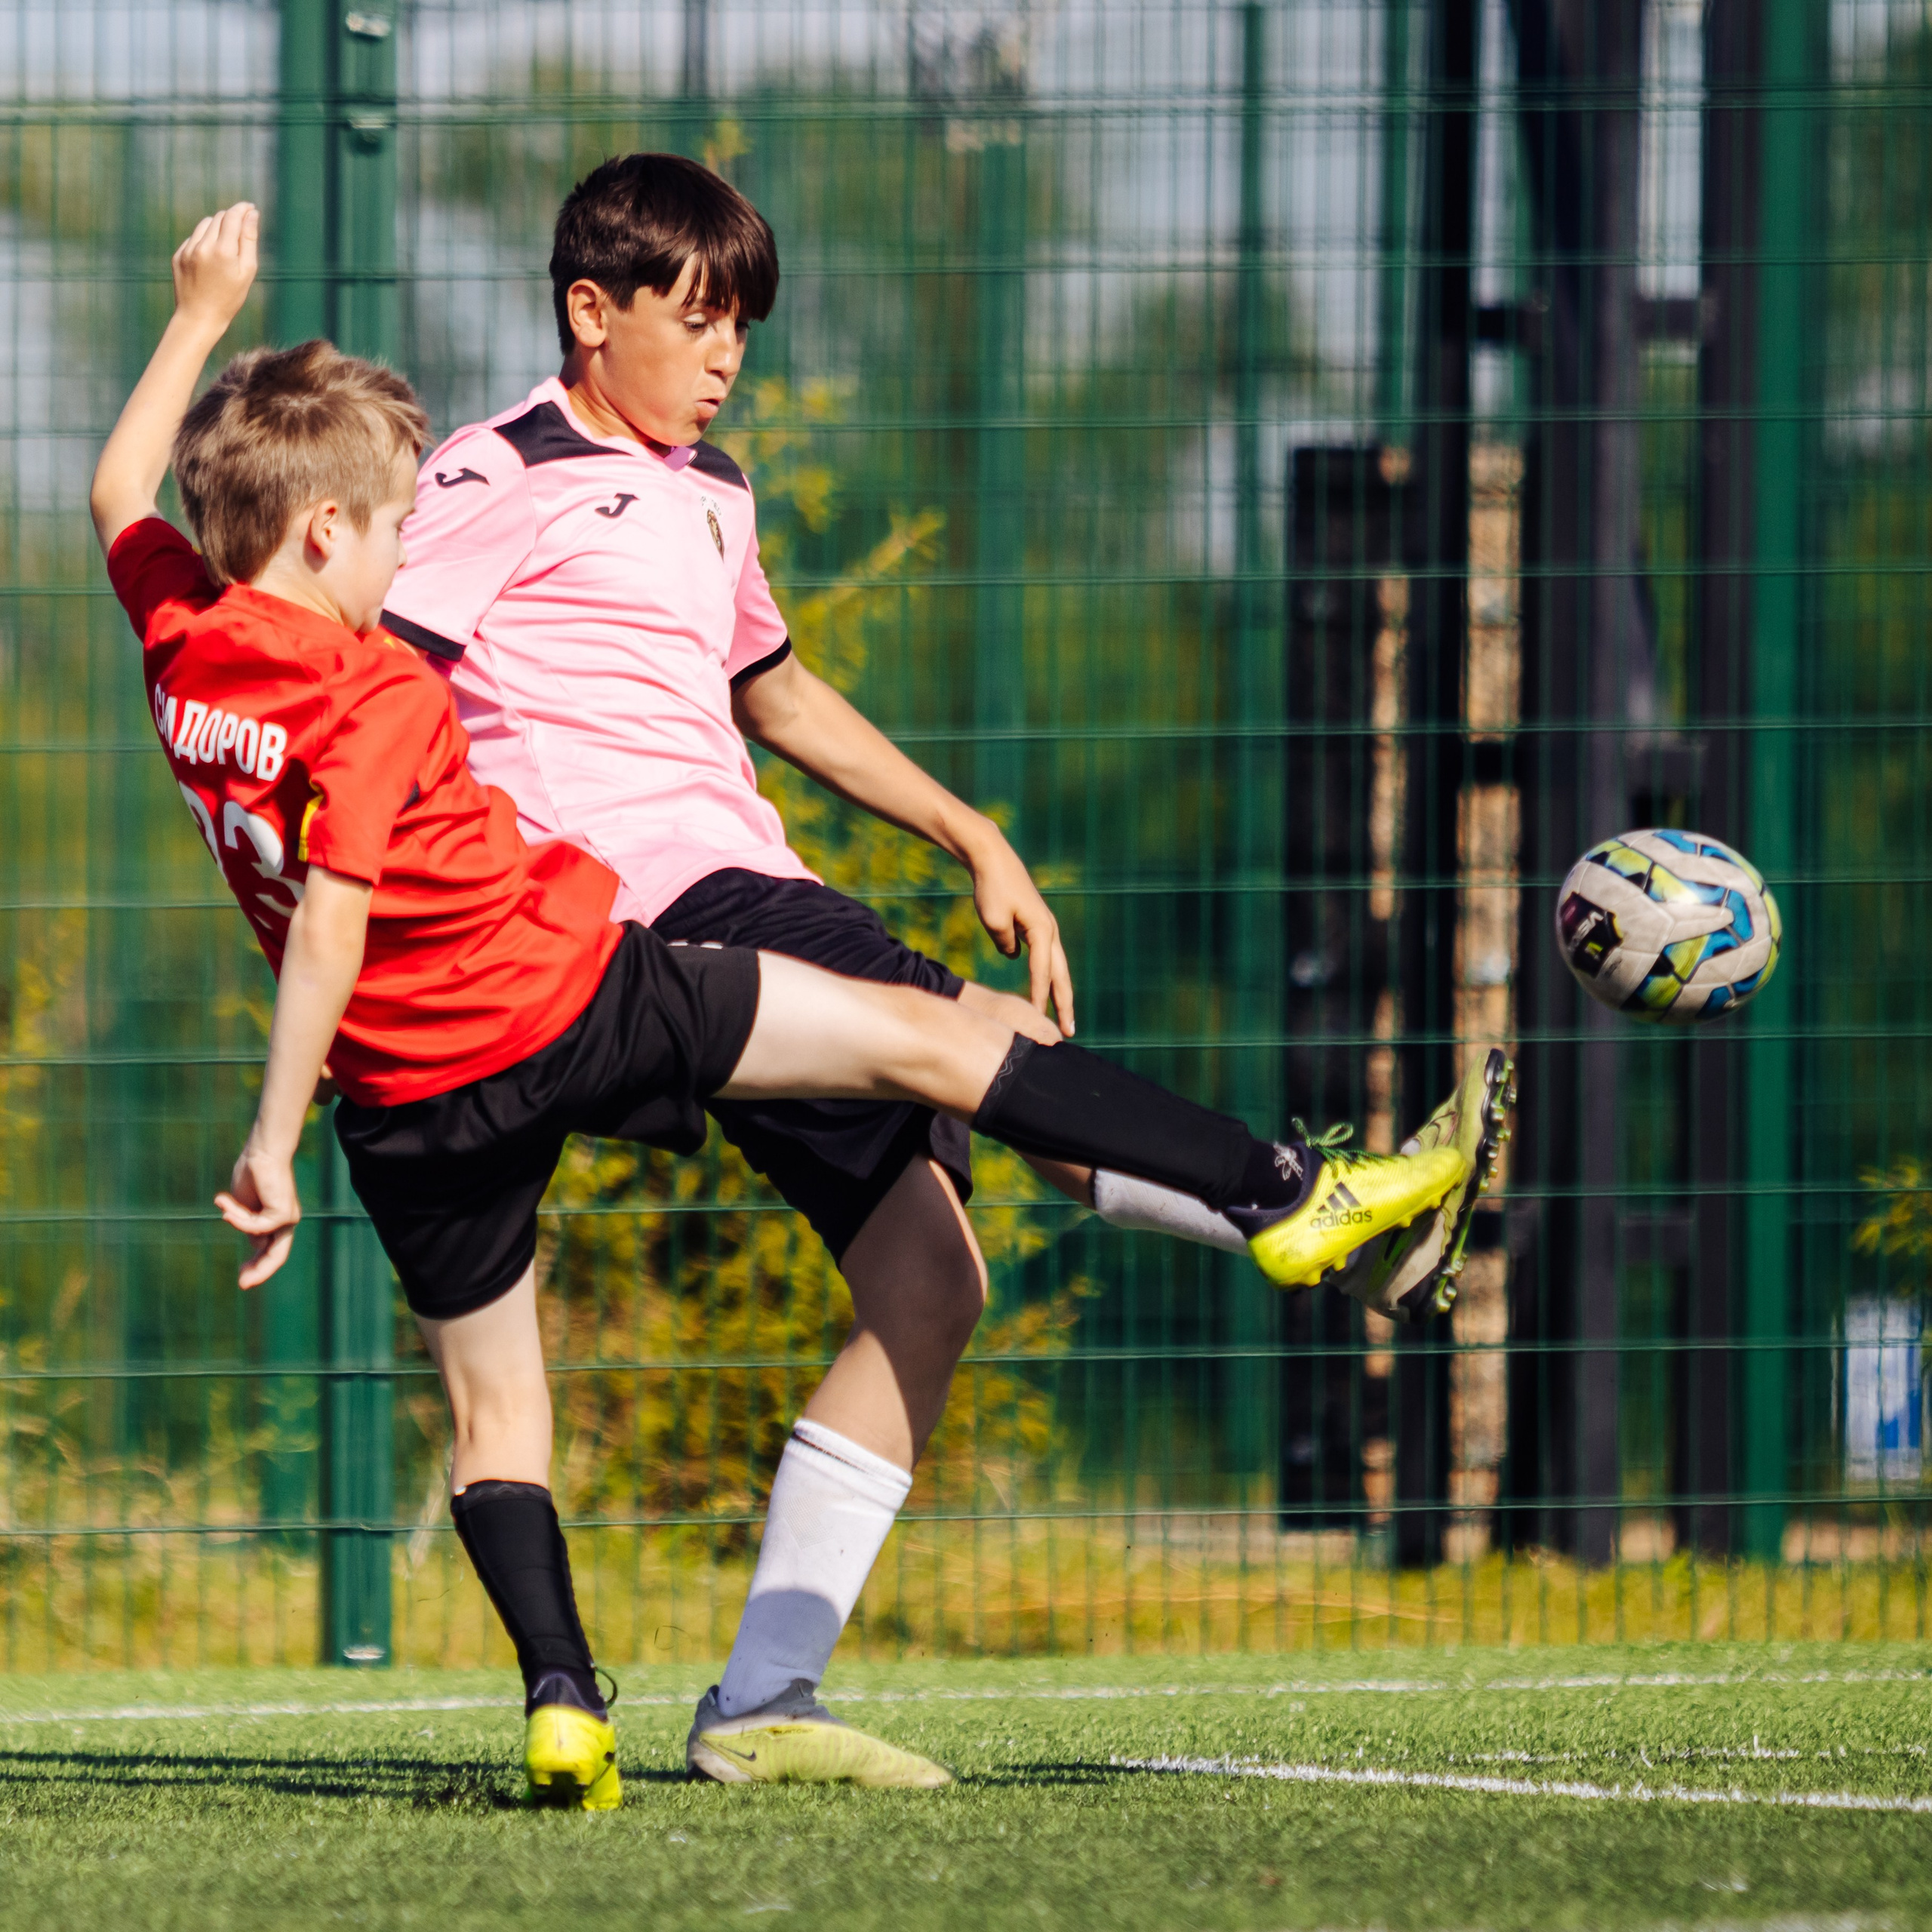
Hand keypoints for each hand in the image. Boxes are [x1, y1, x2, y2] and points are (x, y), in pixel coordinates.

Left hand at [171, 202, 258, 334]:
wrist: (199, 317)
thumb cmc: (229, 298)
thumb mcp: (247, 272)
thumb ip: (249, 241)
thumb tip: (251, 215)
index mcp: (223, 250)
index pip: (232, 217)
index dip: (242, 209)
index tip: (250, 208)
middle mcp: (203, 246)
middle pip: (219, 218)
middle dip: (231, 218)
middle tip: (242, 226)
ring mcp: (187, 250)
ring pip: (205, 225)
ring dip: (217, 227)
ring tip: (227, 245)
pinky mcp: (178, 255)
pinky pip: (194, 238)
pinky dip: (204, 241)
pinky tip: (211, 259)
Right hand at [215, 1137, 300, 1289]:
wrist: (262, 1151)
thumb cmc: (252, 1174)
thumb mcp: (246, 1206)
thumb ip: (250, 1224)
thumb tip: (256, 1245)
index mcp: (278, 1222)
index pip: (271, 1252)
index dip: (257, 1266)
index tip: (242, 1277)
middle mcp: (287, 1222)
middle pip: (276, 1256)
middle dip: (259, 1271)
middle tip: (242, 1284)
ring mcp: (287, 1218)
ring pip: (260, 1240)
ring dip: (236, 1221)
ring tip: (223, 1204)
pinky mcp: (283, 1213)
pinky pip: (255, 1226)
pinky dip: (238, 1217)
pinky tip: (225, 1202)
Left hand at [968, 832, 1075, 1035]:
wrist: (992, 857)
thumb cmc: (991, 888)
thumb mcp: (993, 921)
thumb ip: (1005, 944)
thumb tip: (1013, 955)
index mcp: (1042, 930)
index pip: (1042, 973)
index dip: (1040, 999)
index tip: (1038, 1022)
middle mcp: (1049, 930)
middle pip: (1061, 974)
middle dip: (1065, 1004)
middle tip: (1070, 1031)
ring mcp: (1045, 926)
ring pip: (1056, 967)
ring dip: (1060, 992)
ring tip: (1063, 1017)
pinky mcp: (1036, 924)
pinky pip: (1045, 957)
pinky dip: (1046, 976)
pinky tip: (1043, 989)